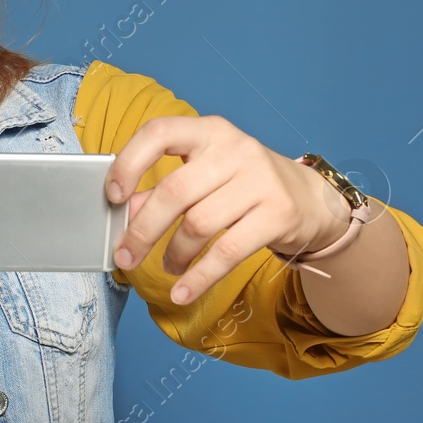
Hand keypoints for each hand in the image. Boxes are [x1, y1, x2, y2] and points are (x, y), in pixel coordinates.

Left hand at [104, 115, 351, 304]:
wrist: (309, 199)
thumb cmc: (244, 185)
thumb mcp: (207, 175)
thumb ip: (168, 189)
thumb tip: (128, 212)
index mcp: (210, 130)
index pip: (160, 132)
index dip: (129, 162)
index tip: (113, 195)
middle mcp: (235, 149)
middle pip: (175, 190)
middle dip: (142, 230)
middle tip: (125, 255)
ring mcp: (260, 180)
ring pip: (198, 224)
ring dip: (174, 254)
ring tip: (168, 267)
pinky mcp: (278, 213)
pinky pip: (228, 252)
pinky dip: (199, 277)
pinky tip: (183, 291)